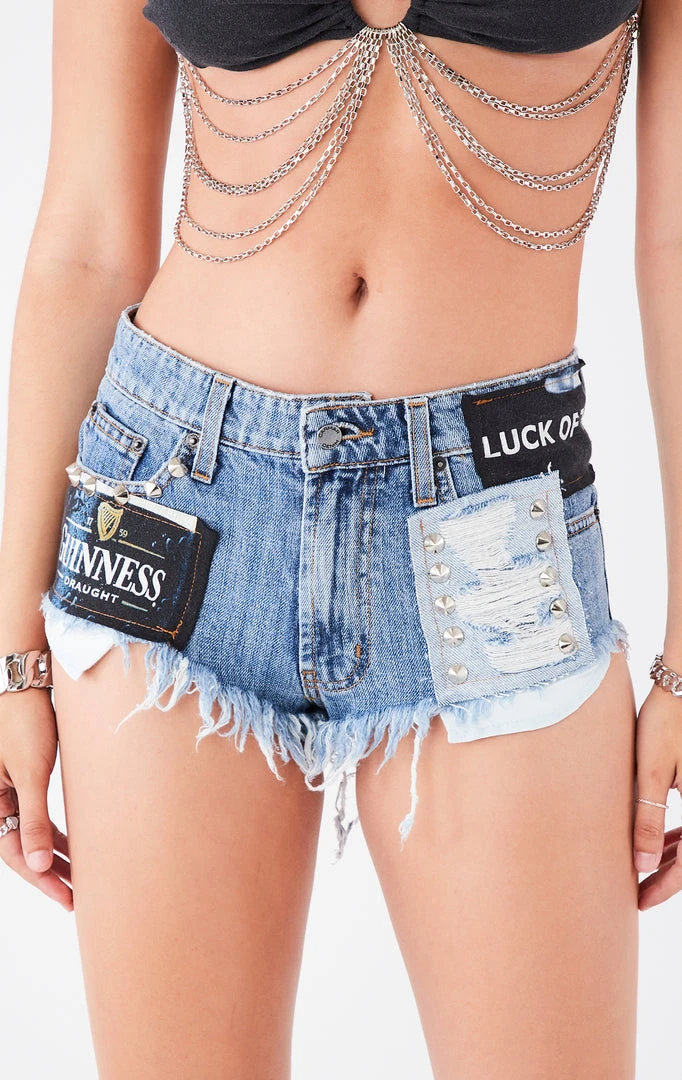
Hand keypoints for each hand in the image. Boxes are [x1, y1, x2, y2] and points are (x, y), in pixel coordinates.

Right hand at [0, 688, 71, 911]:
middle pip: (21, 848)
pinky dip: (55, 832)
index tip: (67, 898)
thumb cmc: (25, 723)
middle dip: (49, 874)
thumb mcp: (32, 773)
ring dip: (55, 854)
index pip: (12, 853)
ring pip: (31, 834)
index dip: (41, 879)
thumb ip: (34, 819)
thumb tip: (40, 866)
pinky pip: (37, 816)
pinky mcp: (25, 780)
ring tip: (81, 877)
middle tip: (78, 897)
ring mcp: (8, 792)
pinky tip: (74, 846)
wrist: (26, 684)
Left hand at [634, 682, 681, 909]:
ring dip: (672, 853)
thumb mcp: (652, 773)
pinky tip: (661, 838)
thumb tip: (640, 866)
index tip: (638, 902)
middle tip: (636, 890)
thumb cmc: (667, 723)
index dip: (662, 886)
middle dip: (665, 874)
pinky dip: (679, 833)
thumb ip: (647, 820)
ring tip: (642, 865)